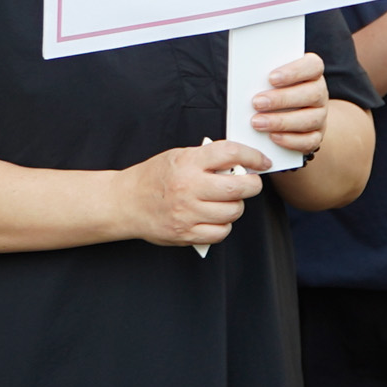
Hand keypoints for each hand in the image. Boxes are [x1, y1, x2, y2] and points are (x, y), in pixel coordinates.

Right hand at [123, 138, 266, 248]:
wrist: (125, 202)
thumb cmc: (153, 177)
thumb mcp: (178, 156)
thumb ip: (207, 159)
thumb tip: (241, 164)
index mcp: (187, 162)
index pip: (230, 153)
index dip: (252, 156)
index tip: (261, 162)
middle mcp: (188, 187)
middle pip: (238, 188)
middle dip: (252, 185)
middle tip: (250, 184)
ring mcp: (187, 213)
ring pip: (232, 211)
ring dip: (235, 206)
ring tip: (226, 201)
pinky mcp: (185, 233)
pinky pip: (220, 232)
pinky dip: (223, 225)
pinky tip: (215, 217)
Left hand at [250, 52, 327, 153]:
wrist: (287, 115)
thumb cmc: (272, 90)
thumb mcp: (268, 81)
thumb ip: (263, 77)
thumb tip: (244, 77)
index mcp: (311, 73)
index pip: (313, 66)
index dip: (295, 71)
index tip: (271, 78)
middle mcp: (320, 93)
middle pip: (312, 93)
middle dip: (282, 99)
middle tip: (256, 103)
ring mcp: (320, 116)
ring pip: (310, 119)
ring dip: (282, 121)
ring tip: (257, 122)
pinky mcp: (316, 136)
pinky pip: (309, 141)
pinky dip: (290, 140)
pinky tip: (272, 137)